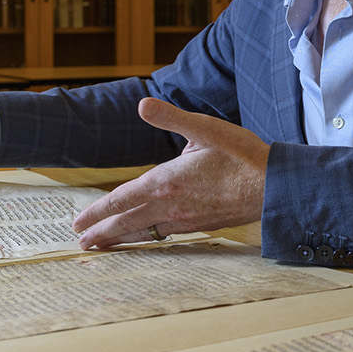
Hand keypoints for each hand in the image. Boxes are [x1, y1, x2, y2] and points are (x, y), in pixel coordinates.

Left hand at [72, 97, 267, 247]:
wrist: (274, 186)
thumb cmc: (242, 155)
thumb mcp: (205, 128)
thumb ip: (171, 117)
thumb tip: (142, 104)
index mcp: (166, 181)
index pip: (121, 199)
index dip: (97, 212)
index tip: (79, 222)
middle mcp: (171, 205)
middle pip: (127, 223)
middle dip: (101, 233)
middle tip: (81, 243)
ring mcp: (186, 219)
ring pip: (144, 233)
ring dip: (121, 240)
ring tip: (102, 247)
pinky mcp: (200, 226)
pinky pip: (165, 235)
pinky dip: (147, 239)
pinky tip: (145, 238)